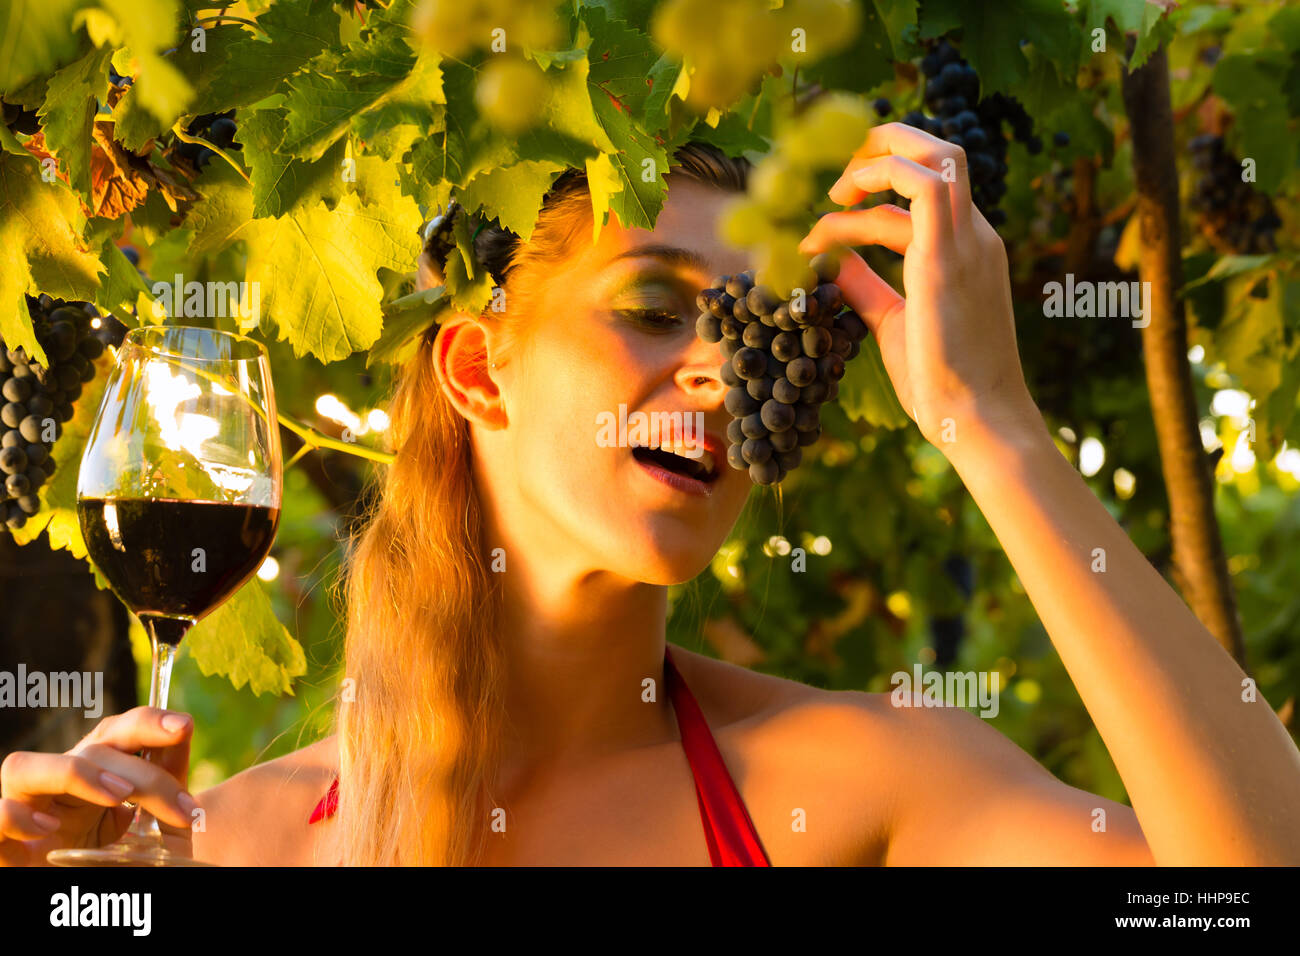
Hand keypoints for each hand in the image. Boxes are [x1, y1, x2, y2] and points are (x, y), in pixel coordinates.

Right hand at [0, 706, 196, 865]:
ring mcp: (25, 812)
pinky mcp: (5, 849)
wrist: (97, 900)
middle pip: (87, 750)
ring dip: (75, 773)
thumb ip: (168, 784)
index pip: (116, 732)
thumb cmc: (126, 864)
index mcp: (96, 774)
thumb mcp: (159, 826)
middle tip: (177, 804)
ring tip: (118, 799)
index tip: (183, 726)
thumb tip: (182, 734)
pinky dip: (12, 816)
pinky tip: (47, 828)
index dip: (148, 722)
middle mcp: (58, 786)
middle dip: (140, 770)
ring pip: (23, 766)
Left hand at [800, 122, 1038, 449]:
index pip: (927, 192)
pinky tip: (836, 213)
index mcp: (969, 250)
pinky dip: (874, 182)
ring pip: (937, 154)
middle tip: (836, 178)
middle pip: (942, 152)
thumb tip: (830, 260)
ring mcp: (968, 242)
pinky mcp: (948, 257)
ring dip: (877, 158)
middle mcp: (975, 236)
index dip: (877, 189)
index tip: (833, 209)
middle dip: (884, 145)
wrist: (975, 419)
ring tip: (834, 195)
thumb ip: (865, 286)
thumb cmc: (940, 383)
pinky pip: (919, 185)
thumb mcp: (893, 322)